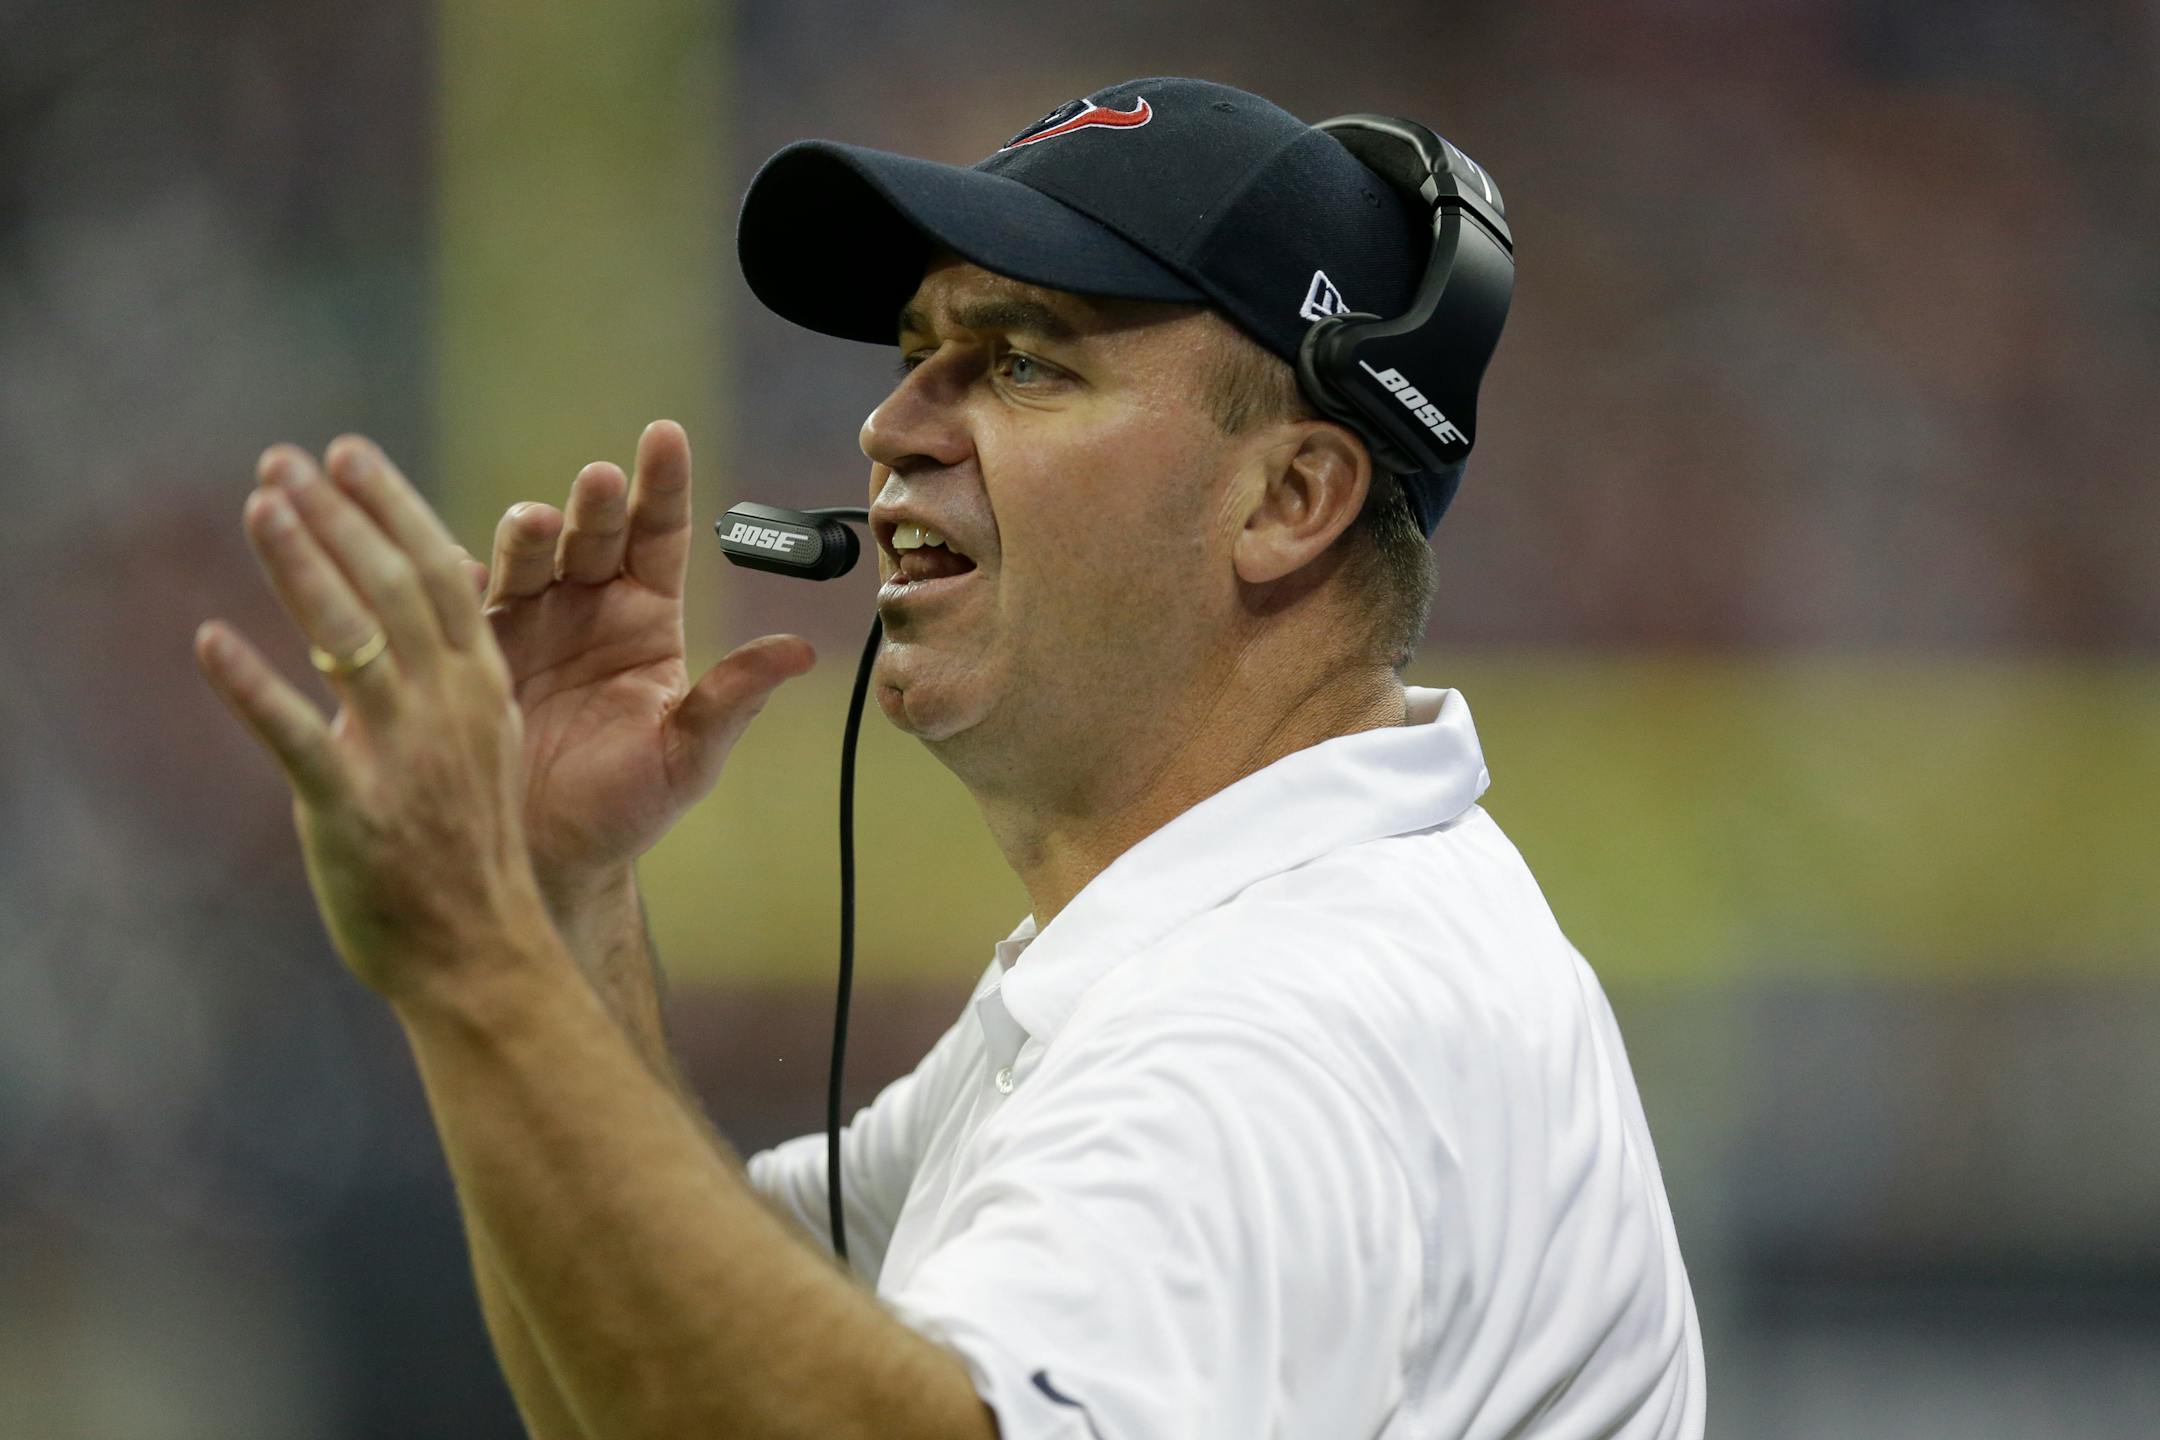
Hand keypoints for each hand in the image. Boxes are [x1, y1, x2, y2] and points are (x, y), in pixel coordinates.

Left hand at [196, 438, 555, 1000]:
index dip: (391, 505)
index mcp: (482, 686)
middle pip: (393, 588)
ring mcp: (404, 758)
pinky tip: (209, 641)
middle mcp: (449, 709)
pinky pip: (297, 740)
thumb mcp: (482, 746)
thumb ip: (448, 676)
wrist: (481, 952)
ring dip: (302, 568)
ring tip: (259, 507)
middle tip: (283, 460)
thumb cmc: (471, 850)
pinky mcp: (353, 811)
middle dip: (337, 516)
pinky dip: (252, 688)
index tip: (347, 453)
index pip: (439, 572)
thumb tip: (418, 607)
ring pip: (350, 642)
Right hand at [477, 421, 814, 908]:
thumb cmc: (626, 808)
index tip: (664, 436)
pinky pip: (458, 606)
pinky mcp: (467, 651)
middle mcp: (586, 607)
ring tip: (530, 524)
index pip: (660, 536)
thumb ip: (734, 700)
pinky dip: (453, 580)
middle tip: (599, 480)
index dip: (663, 487)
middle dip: (596, 506)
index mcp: (646, 619)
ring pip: (526, 562)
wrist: (551, 857)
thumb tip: (801, 651)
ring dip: (526, 539)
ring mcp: (525, 624)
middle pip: (593, 538)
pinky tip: (452, 564)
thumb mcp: (688, 756)